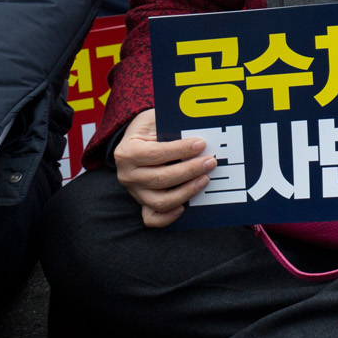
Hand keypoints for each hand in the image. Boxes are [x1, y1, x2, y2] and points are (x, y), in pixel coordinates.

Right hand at [114, 109, 215, 227]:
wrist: (135, 140)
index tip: (201, 144)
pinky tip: (184, 207)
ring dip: (186, 191)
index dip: (180, 150)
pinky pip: (152, 218)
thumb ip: (171, 126)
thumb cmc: (150, 128)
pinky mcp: (142, 203)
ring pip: (160, 201)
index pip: (156, 154)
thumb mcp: (155, 119)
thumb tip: (197, 130)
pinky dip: (168, 217)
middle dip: (189, 170)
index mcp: (127, 152)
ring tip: (205, 178)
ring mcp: (134, 192)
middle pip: (160, 179)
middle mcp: (127, 175)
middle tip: (210, 162)